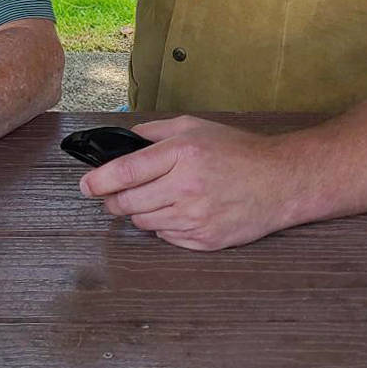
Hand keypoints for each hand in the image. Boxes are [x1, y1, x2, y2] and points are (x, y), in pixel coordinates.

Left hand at [79, 116, 297, 250]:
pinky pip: (166, 237)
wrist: (281, 182)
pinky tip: (177, 212)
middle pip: (127, 203)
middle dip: (113, 200)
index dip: (97, 181)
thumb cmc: (238, 151)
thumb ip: (155, 132)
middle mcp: (185, 187)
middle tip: (112, 195)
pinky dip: (163, 226)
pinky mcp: (204, 241)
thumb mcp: (195, 127)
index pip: (124, 172)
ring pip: (143, 222)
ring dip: (139, 212)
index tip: (85, 186)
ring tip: (152, 199)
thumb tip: (123, 142)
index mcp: (181, 154)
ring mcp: (195, 218)